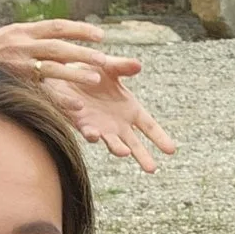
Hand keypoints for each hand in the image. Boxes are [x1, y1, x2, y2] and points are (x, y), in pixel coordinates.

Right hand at [0, 19, 143, 87]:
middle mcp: (20, 44)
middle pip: (59, 46)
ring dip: (74, 73)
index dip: (79, 29)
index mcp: (22, 31)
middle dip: (84, 52)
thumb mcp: (7, 37)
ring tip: (95, 79)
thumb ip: (31, 38)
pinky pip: (38, 92)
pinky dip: (58, 100)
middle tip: (108, 60)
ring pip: (50, 67)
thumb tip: (56, 38)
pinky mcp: (10, 82)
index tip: (101, 34)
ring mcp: (14, 64)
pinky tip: (76, 108)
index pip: (55, 26)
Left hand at [46, 73, 177, 172]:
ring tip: (124, 152)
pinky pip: (88, 132)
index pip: (150, 127)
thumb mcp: (109, 67)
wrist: (63, 74)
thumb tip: (138, 64)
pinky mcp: (82, 125)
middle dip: (143, 156)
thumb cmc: (90, 70)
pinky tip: (94, 133)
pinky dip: (91, 133)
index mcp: (130, 110)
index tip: (171, 150)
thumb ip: (122, 67)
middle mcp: (118, 124)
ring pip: (112, 143)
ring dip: (118, 148)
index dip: (160, 138)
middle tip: (152, 169)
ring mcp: (101, 127)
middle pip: (134, 144)